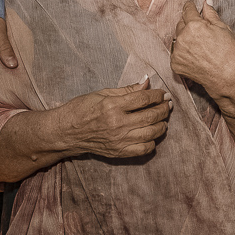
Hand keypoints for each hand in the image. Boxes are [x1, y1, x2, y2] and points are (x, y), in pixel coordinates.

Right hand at [56, 77, 170, 158]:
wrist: (66, 132)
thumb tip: (146, 81)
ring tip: (163, 119)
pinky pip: (143, 149)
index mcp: (113, 106)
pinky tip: (152, 134)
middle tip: (168, 104)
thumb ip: (127, 89)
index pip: (144, 99)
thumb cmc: (82, 109)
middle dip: (164, 108)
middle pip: (151, 116)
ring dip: (162, 125)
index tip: (163, 93)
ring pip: (151, 133)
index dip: (157, 95)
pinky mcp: (118, 152)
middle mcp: (117, 124)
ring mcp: (119, 140)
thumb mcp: (102, 93)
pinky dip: (152, 142)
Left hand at [171, 0, 234, 107]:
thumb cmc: (231, 54)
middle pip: (181, 23)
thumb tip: (206, 1)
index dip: (191, 7)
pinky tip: (197, 55)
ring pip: (178, 38)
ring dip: (186, 38)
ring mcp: (177, 52)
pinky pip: (177, 52)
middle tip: (202, 30)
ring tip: (201, 45)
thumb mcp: (224, 29)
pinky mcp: (176, 64)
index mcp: (194, 25)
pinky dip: (184, 51)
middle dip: (189, 24)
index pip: (187, 10)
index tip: (192, 7)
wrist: (230, 79)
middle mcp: (182, 38)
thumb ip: (211, 14)